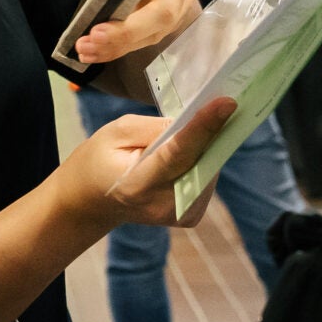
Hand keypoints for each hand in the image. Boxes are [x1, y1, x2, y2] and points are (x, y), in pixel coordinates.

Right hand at [52, 96, 239, 231]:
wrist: (93, 200)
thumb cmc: (101, 159)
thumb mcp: (116, 132)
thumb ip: (155, 128)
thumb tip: (193, 122)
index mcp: (136, 184)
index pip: (177, 153)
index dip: (204, 127)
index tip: (227, 103)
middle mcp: (161, 205)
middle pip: (200, 162)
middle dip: (213, 132)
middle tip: (224, 103)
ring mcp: (177, 216)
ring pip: (208, 170)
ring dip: (207, 147)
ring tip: (195, 131)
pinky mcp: (189, 217)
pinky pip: (206, 179)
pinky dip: (203, 160)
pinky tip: (190, 153)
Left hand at [71, 0, 285, 66]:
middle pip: (162, 15)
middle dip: (129, 31)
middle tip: (94, 38)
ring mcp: (164, 13)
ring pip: (146, 35)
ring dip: (114, 44)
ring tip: (82, 47)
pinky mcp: (151, 32)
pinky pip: (134, 44)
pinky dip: (108, 49)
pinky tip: (84, 52)